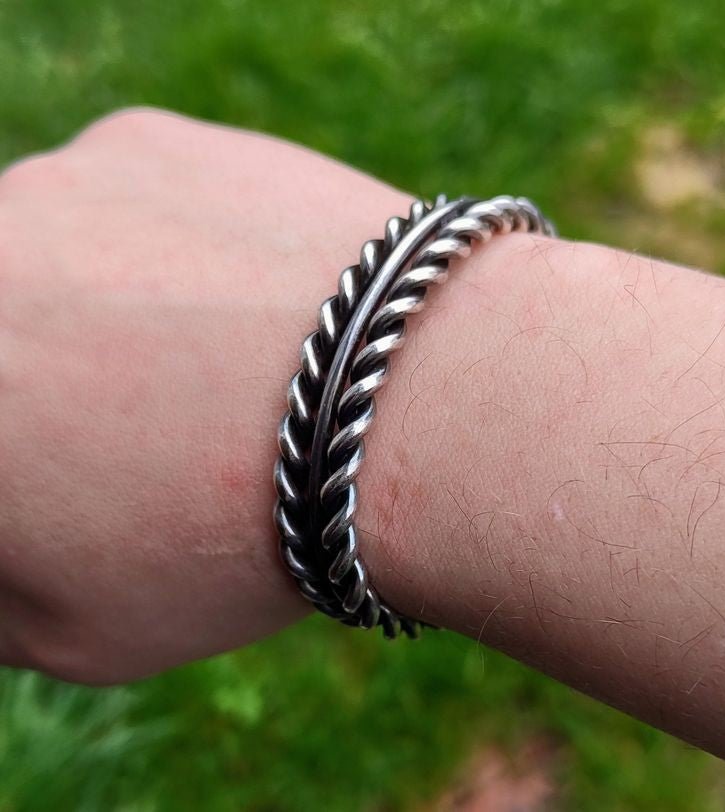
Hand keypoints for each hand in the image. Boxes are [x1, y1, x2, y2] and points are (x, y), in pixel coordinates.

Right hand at [0, 108, 407, 682]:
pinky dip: (169, 255)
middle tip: (155, 432)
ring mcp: (45, 190)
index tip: (102, 487)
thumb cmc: (233, 544)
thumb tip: (16, 529)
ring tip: (219, 369)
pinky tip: (246, 299)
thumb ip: (1, 589)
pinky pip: (131, 209)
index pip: (10, 439)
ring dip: (105, 319)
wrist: (400, 405)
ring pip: (58, 267)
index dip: (50, 473)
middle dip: (53, 395)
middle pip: (14, 347)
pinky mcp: (139, 142)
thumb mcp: (82, 630)